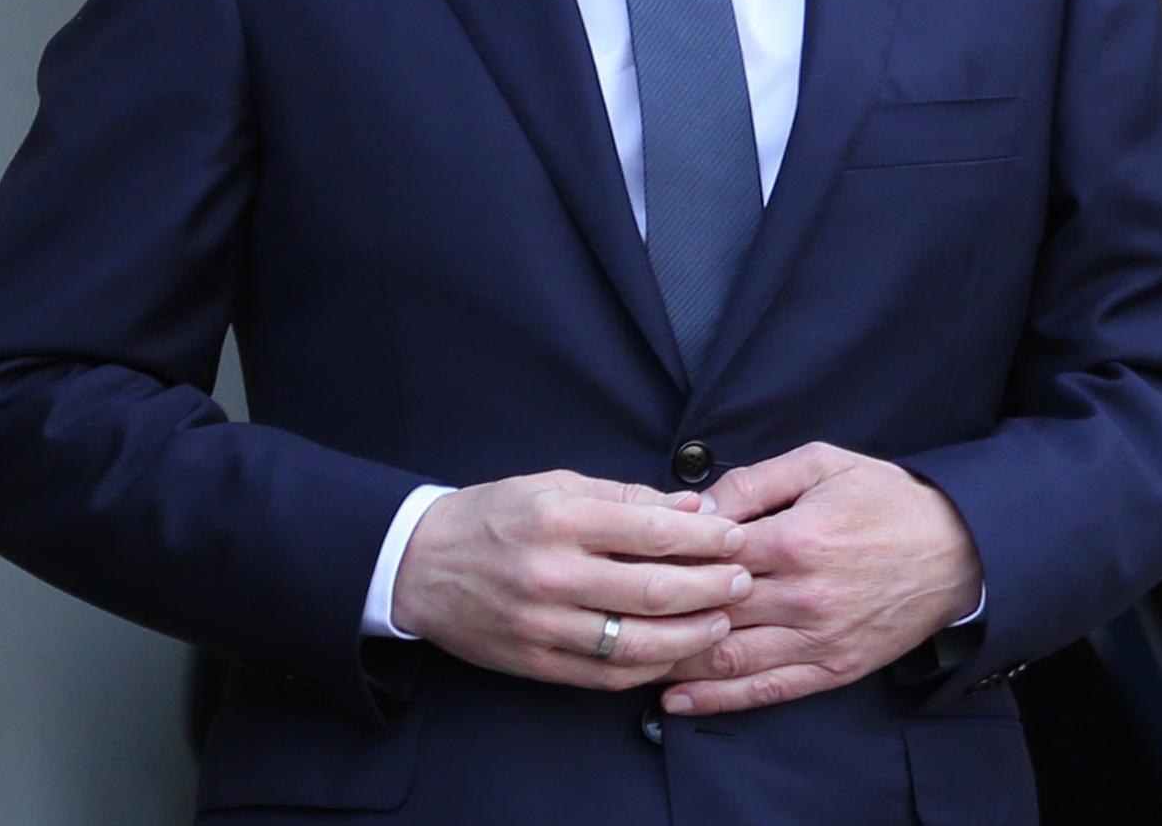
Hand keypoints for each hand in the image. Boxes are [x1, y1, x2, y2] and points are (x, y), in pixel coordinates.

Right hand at [390, 471, 748, 689]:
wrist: (418, 565)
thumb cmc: (495, 516)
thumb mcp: (556, 485)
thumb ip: (627, 497)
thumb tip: (693, 507)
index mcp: (560, 520)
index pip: (654, 533)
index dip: (708, 539)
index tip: (738, 538)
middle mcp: (552, 574)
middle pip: (654, 591)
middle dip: (711, 588)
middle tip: (743, 582)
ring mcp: (542, 625)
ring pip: (636, 642)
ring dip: (691, 636)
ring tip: (721, 621)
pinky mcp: (534, 663)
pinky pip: (606, 676)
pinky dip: (649, 669)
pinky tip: (676, 654)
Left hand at [659, 443, 983, 715]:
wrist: (961, 550)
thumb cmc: (892, 501)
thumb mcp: (826, 464)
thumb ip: (757, 479)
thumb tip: (700, 504)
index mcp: (796, 539)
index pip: (705, 556)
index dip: (662, 558)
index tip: (631, 558)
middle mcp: (801, 595)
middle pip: (707, 611)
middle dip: (656, 612)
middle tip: (615, 609)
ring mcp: (816, 637)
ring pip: (726, 658)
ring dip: (673, 661)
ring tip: (631, 658)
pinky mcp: (832, 668)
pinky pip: (764, 690)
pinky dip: (715, 699)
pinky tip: (675, 700)